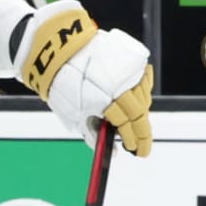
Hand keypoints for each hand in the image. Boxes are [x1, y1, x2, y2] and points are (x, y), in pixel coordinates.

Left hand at [15, 2, 153, 156]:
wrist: (61, 53)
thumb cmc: (65, 87)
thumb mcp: (75, 116)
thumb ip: (95, 135)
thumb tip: (113, 152)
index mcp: (105, 101)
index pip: (128, 126)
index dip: (135, 141)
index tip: (138, 152)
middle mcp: (120, 86)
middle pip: (140, 114)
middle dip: (142, 132)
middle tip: (141, 145)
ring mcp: (129, 71)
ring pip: (143, 97)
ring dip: (140, 112)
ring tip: (132, 121)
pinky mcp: (132, 59)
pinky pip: (143, 80)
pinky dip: (141, 92)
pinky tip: (133, 99)